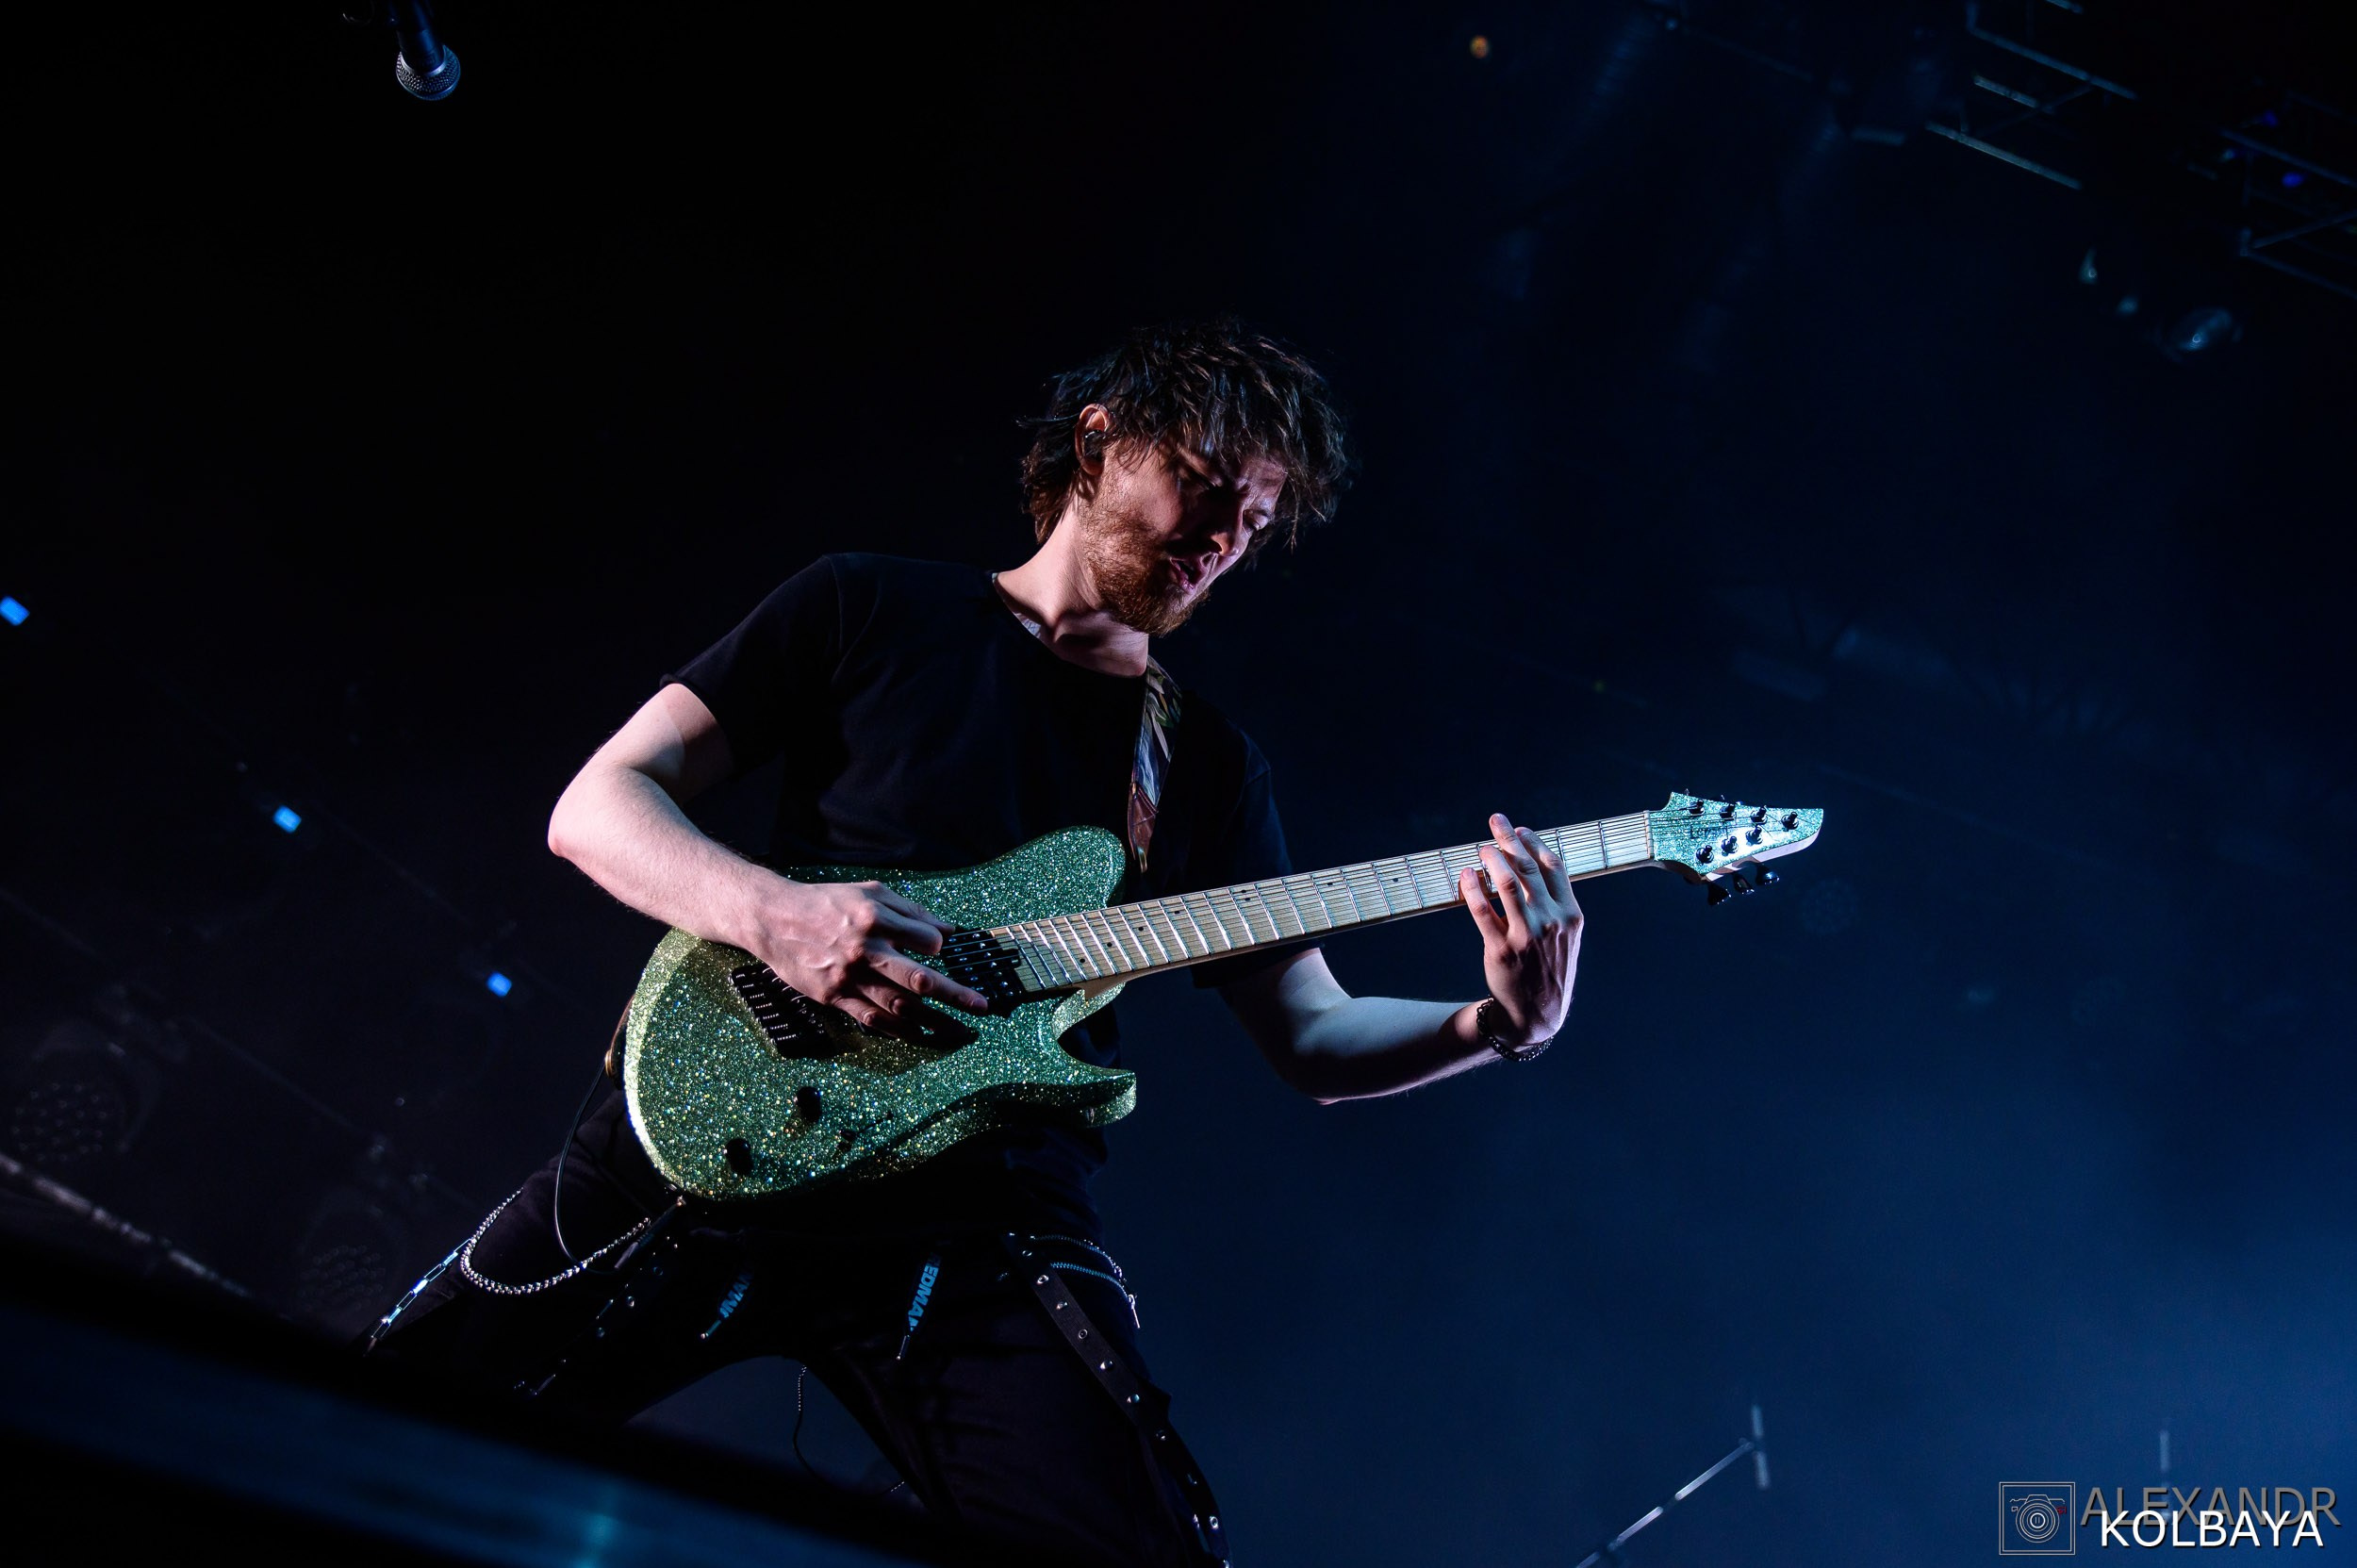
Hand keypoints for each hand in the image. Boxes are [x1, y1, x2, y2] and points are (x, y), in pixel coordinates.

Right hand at [738, 874, 989, 1034]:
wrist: (774, 919)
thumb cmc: (826, 902)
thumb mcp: (869, 893)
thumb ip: (909, 910)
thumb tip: (946, 928)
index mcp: (874, 919)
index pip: (924, 939)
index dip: (940, 946)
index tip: (946, 950)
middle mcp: (865, 950)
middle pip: (918, 978)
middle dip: (954, 993)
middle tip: (981, 1005)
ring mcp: (849, 977)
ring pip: (898, 1003)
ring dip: (931, 1019)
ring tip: (955, 1029)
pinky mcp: (834, 996)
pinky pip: (870, 1017)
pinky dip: (896, 1028)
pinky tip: (916, 1034)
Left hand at [1458, 813, 1582, 1050]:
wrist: (1539, 1013)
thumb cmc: (1552, 966)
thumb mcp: (1568, 935)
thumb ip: (1557, 902)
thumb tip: (1535, 861)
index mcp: (1571, 916)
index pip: (1554, 868)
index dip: (1535, 843)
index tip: (1519, 829)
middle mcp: (1551, 922)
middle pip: (1528, 869)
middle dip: (1509, 840)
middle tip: (1496, 821)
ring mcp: (1526, 936)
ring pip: (1506, 885)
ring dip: (1492, 860)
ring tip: (1482, 847)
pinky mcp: (1501, 950)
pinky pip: (1482, 911)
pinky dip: (1472, 888)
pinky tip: (1466, 874)